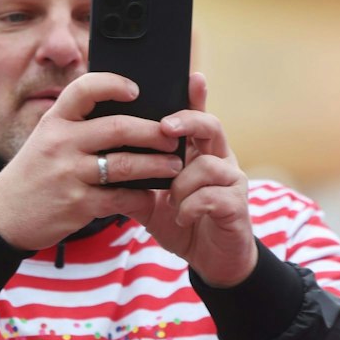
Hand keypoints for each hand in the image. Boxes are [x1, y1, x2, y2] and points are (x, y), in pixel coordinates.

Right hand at [0, 72, 180, 250]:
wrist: (4, 215)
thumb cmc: (36, 173)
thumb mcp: (47, 139)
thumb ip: (78, 125)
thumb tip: (128, 113)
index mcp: (54, 121)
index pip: (84, 89)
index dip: (113, 84)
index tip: (136, 89)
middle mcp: (60, 143)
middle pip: (117, 128)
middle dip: (153, 131)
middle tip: (173, 136)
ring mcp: (69, 174)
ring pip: (125, 164)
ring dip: (156, 165)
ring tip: (174, 165)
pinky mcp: (77, 204)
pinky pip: (120, 198)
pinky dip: (141, 196)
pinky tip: (151, 195)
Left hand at [134, 73, 256, 287]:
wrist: (213, 262)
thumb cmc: (184, 224)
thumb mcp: (152, 203)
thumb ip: (134, 184)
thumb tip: (103, 167)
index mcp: (199, 154)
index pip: (197, 118)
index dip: (196, 97)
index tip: (191, 77)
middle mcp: (220, 160)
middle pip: (211, 127)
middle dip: (188, 121)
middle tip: (166, 126)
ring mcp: (232, 181)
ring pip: (208, 165)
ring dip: (182, 185)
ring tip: (171, 203)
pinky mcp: (237, 205)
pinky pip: (212, 196)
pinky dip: (190, 208)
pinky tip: (182, 218)